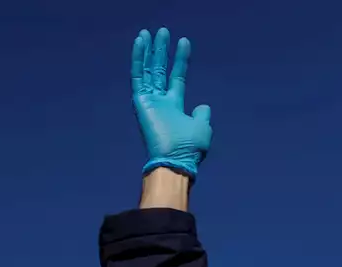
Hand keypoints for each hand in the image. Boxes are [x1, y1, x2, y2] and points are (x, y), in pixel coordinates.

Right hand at [132, 29, 211, 178]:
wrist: (176, 160)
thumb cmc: (191, 148)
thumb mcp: (202, 127)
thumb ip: (201, 115)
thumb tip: (203, 107)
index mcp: (174, 106)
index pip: (176, 76)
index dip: (180, 59)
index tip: (184, 41)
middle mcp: (159, 102)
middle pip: (159, 70)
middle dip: (161, 51)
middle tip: (162, 32)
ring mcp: (149, 102)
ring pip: (147, 70)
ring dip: (148, 51)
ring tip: (149, 32)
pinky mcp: (140, 102)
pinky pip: (138, 76)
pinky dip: (138, 59)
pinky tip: (140, 42)